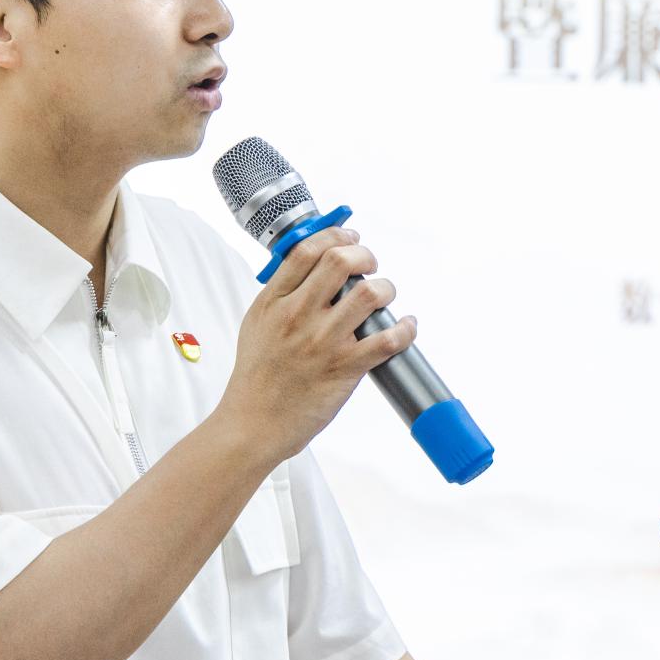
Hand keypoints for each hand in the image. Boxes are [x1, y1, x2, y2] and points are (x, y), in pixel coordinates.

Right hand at [216, 226, 418, 464]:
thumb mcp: (256, 324)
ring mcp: (322, 342)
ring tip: (385, 296)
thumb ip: (281, 295)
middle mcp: (297, 316)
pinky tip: (406, 326)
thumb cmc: (256, 378)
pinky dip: (405, 329)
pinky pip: (387, 340)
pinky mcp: (344, 369)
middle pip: (340, 261)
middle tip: (370, 265)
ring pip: (369, 295)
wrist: (253, 423)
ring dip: (386, 289)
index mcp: (273, 302)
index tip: (350, 238)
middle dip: (365, 255)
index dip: (335, 235)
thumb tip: (312, 269)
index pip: (307, 250)